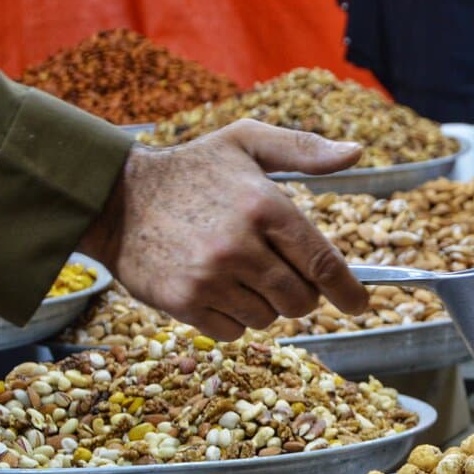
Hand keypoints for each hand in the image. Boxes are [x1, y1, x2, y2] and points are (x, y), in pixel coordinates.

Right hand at [80, 120, 369, 339]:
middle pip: (300, 299)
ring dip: (263, 303)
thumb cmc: (190, 169)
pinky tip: (214, 287)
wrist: (113, 196)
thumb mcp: (245, 142)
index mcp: (264, 205)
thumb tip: (356, 153)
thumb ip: (304, 149)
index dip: (348, 290)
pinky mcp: (184, 302)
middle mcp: (239, 245)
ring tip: (237, 272)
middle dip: (300, 293)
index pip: (323, 263)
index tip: (360, 303)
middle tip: (278, 273)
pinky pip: (233, 331)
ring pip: (268, 318)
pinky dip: (232, 318)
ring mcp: (210, 277)